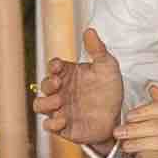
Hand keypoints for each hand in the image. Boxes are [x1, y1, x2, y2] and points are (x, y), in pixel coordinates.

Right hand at [31, 26, 126, 150]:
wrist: (118, 117)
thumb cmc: (109, 90)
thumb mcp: (108, 67)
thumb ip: (98, 49)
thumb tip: (89, 30)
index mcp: (68, 74)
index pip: (53, 67)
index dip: (53, 66)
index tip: (59, 66)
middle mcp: (60, 91)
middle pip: (43, 85)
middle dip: (47, 84)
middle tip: (58, 84)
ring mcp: (60, 109)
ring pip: (40, 105)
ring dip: (45, 103)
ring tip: (59, 102)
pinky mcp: (63, 127)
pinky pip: (48, 126)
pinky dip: (52, 123)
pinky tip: (63, 120)